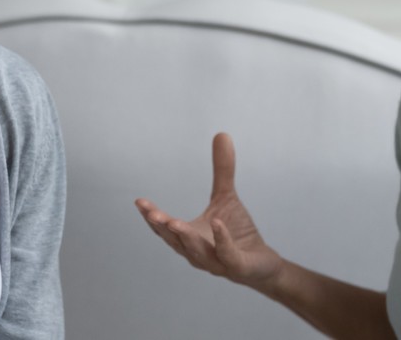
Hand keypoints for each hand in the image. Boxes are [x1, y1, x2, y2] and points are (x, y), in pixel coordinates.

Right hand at [135, 132, 283, 290]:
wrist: (261, 262)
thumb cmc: (236, 232)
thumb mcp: (226, 196)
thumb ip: (222, 170)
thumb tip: (222, 133)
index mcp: (188, 237)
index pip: (165, 228)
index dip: (151, 216)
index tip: (139, 201)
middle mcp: (197, 253)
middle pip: (175, 241)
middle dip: (162, 227)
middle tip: (151, 213)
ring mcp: (216, 262)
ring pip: (197, 251)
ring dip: (185, 237)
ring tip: (174, 222)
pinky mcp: (237, 266)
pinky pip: (227, 254)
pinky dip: (221, 240)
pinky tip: (217, 223)